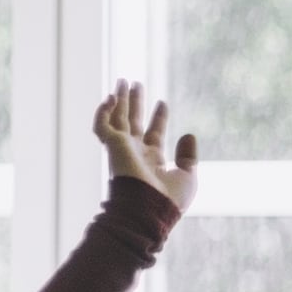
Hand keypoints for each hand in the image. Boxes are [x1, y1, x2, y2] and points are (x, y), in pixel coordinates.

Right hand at [91, 82, 199, 214]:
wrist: (148, 210)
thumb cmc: (168, 200)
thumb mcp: (187, 177)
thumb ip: (188, 156)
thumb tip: (189, 134)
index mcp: (152, 161)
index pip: (153, 134)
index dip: (158, 118)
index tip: (162, 103)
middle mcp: (135, 153)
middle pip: (134, 122)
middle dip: (135, 104)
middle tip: (136, 84)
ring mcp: (123, 149)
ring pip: (118, 119)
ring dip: (121, 101)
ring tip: (124, 81)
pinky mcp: (112, 146)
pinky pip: (102, 126)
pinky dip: (103, 112)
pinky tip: (111, 98)